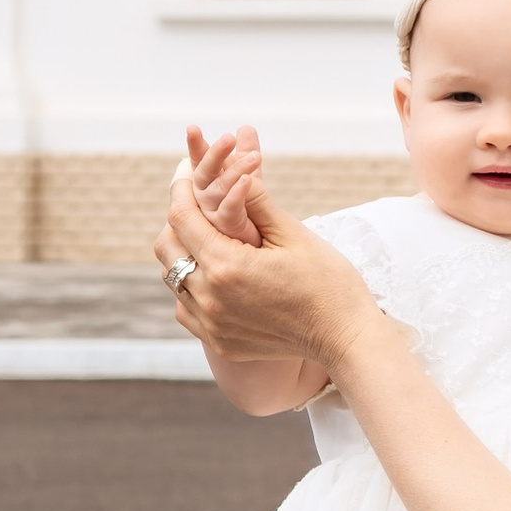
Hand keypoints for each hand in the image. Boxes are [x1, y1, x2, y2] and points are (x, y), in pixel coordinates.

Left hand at [155, 167, 379, 379]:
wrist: (344, 336)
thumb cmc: (327, 281)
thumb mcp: (293, 233)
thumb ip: (256, 201)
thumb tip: (233, 170)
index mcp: (227, 265)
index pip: (182, 218)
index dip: (180, 190)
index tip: (186, 173)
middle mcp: (209, 297)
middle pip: (167, 248)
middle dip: (178, 221)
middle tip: (197, 206)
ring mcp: (211, 324)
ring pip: (172, 279)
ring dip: (184, 254)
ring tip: (208, 239)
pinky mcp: (218, 341)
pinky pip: (185, 309)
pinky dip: (192, 288)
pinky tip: (216, 277)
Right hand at [180, 119, 262, 245]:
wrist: (278, 265)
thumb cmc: (262, 227)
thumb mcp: (254, 187)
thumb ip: (248, 160)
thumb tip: (245, 127)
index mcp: (210, 193)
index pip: (199, 166)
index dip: (196, 148)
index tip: (193, 128)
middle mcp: (207, 208)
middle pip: (201, 178)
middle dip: (211, 155)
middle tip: (225, 136)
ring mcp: (215, 225)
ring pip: (212, 194)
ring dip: (231, 169)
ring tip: (254, 154)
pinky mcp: (231, 238)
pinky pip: (229, 214)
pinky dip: (236, 194)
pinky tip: (247, 180)